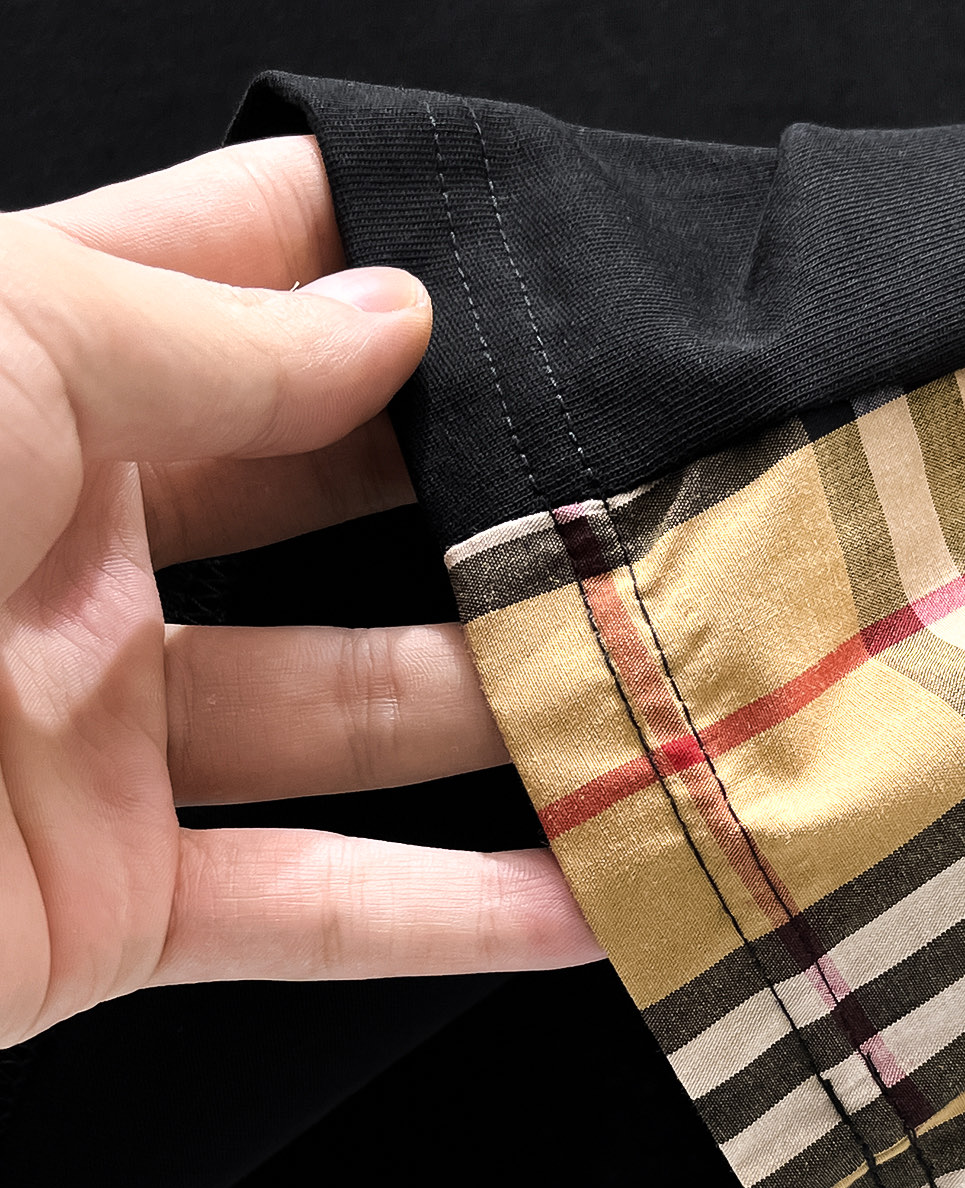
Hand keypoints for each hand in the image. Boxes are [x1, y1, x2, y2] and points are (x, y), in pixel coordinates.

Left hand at [0, 136, 600, 1046]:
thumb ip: (205, 333)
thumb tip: (384, 311)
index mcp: (15, 383)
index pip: (235, 286)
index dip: (382, 261)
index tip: (545, 265)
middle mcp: (61, 553)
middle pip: (332, 513)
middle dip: (482, 499)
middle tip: (650, 489)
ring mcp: (89, 736)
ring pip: (353, 717)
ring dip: (510, 712)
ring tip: (668, 682)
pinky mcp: (106, 909)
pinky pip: (314, 908)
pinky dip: (457, 918)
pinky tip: (588, 900)